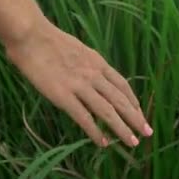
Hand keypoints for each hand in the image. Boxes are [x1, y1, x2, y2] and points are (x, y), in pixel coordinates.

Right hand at [5, 19, 152, 146]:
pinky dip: (95, 131)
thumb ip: (85, 64)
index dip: (133, 101)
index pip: (122, 85)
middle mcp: (93, 75)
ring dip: (122, 128)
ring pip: (107, 111)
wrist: (30, 35)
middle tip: (147, 133)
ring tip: (132, 142)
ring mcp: (79, 86)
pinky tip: (102, 143)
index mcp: (97, 62)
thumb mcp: (75, 49)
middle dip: (136, 118)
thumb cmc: (47, 40)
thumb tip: (90, 75)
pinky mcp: (63, 96)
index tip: (140, 114)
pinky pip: (84, 117)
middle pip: (120, 100)